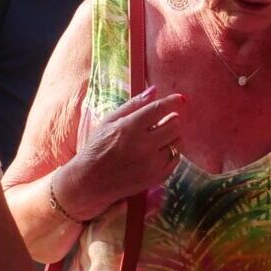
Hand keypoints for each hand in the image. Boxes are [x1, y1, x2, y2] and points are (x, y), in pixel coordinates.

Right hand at [66, 86, 183, 212]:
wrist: (90, 181)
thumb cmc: (97, 147)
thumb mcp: (109, 121)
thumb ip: (133, 104)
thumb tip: (154, 89)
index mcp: (130, 127)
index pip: (160, 109)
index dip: (173, 102)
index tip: (180, 99)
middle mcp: (143, 145)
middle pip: (174, 125)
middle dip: (172, 119)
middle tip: (163, 122)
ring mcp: (151, 163)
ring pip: (178, 142)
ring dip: (172, 137)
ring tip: (158, 138)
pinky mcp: (156, 177)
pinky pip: (176, 159)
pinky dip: (171, 153)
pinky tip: (158, 152)